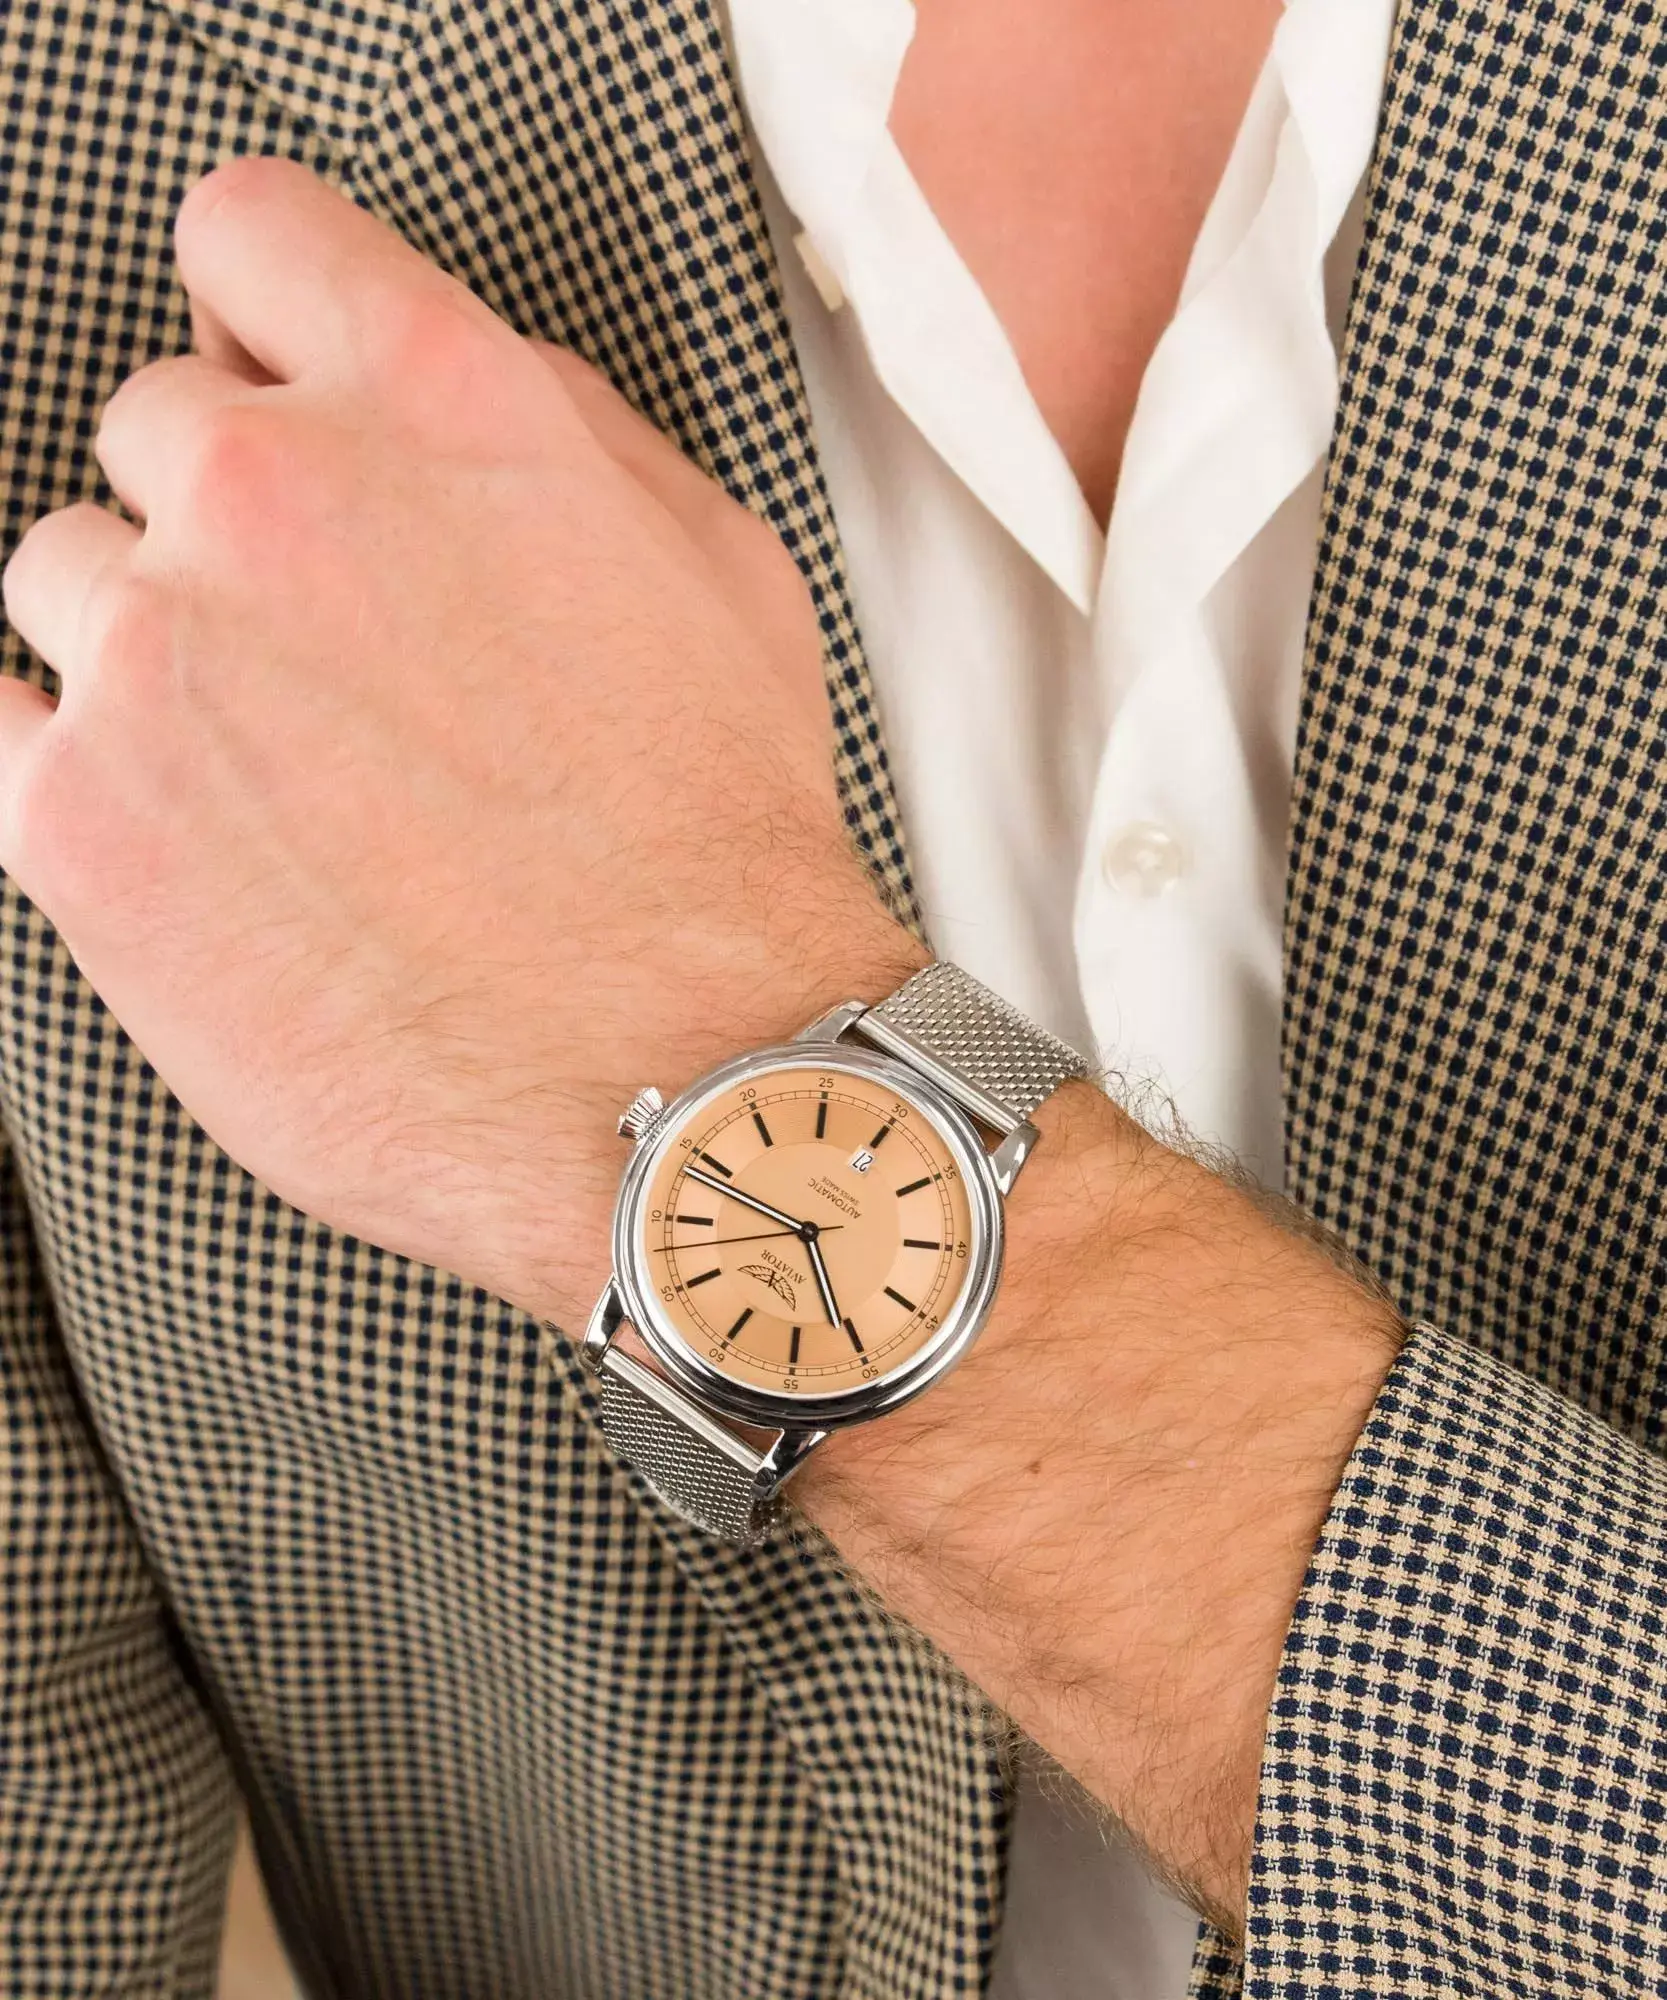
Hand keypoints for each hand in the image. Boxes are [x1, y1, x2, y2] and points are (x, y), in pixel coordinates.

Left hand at [0, 156, 921, 1321]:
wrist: (684, 1081)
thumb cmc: (715, 852)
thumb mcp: (714, 575)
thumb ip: (552, 429)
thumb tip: (424, 377)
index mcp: (441, 406)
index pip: (249, 237)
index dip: (265, 314)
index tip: (271, 375)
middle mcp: (279, 497)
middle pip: (153, 426)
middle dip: (233, 520)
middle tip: (332, 654)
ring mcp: (161, 658)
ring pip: (66, 575)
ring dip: (156, 648)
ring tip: (284, 773)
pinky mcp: (78, 827)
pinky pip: (4, 727)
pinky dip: (81, 764)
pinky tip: (196, 828)